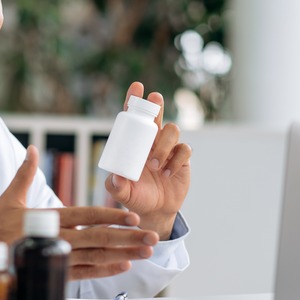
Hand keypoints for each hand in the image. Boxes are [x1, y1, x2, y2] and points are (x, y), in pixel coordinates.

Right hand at [0, 145, 158, 280]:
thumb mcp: (10, 199)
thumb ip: (25, 174)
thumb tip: (32, 149)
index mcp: (50, 219)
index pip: (86, 217)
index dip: (110, 217)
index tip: (132, 216)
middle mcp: (58, 239)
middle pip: (98, 238)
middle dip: (128, 237)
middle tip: (151, 235)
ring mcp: (59, 258)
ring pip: (97, 257)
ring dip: (124, 253)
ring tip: (146, 250)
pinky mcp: (58, 273)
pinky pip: (86, 273)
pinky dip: (106, 271)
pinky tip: (123, 266)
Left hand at [106, 82, 191, 239]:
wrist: (155, 212)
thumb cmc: (136, 198)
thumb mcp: (122, 194)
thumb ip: (115, 187)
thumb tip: (116, 178)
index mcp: (135, 143)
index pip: (134, 117)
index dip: (135, 101)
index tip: (136, 87)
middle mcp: (152, 141)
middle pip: (156, 115)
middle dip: (156, 104)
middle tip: (154, 99)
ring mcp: (169, 148)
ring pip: (172, 130)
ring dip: (164, 145)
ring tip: (155, 165)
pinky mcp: (182, 159)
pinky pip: (184, 150)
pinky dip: (176, 160)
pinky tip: (168, 173)